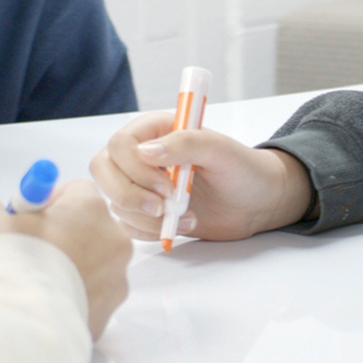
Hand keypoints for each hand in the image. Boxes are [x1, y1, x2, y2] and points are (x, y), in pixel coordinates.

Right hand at [0, 181, 129, 338]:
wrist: (17, 326)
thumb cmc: (6, 266)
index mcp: (91, 209)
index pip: (75, 191)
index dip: (46, 204)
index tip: (24, 221)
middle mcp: (114, 242)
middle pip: (88, 228)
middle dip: (61, 237)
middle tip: (26, 253)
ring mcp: (116, 281)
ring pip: (92, 265)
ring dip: (68, 269)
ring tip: (32, 283)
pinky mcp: (108, 315)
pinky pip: (90, 298)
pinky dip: (70, 298)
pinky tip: (42, 305)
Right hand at [89, 110, 314, 242]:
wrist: (258, 202)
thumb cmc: (244, 169)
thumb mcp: (221, 150)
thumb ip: (185, 144)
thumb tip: (145, 152)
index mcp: (157, 130)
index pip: (120, 145)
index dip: (136, 169)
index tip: (167, 186)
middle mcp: (142, 156)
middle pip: (103, 171)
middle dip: (129, 195)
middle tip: (163, 208)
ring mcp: (142, 185)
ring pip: (114, 201)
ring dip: (145, 217)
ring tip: (186, 216)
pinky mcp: (147, 212)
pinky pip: (127, 224)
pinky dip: (149, 231)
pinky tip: (181, 225)